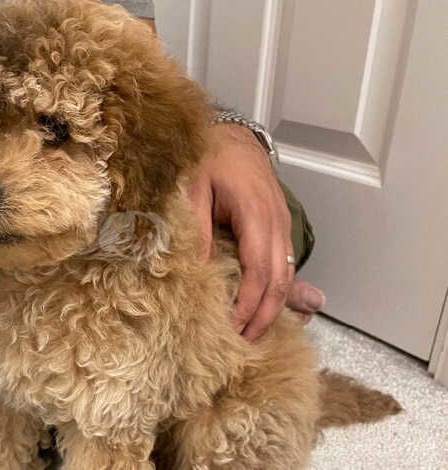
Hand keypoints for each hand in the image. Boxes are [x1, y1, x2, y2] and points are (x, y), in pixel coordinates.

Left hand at [188, 124, 324, 340]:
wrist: (235, 136)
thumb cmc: (209, 159)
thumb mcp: (193, 188)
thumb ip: (197, 228)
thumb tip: (197, 271)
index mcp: (255, 212)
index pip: (259, 269)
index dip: (249, 302)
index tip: (233, 326)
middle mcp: (276, 222)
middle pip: (279, 279)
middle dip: (265, 315)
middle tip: (245, 342)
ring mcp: (282, 225)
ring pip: (286, 275)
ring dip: (273, 307)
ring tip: (254, 334)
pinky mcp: (279, 227)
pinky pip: (284, 265)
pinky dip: (276, 291)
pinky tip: (266, 309)